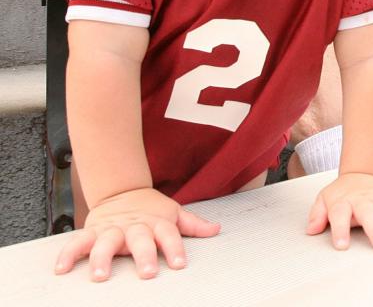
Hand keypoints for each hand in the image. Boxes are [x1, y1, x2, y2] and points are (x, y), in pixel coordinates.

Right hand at [54, 188, 219, 280]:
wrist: (122, 191)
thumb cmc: (151, 209)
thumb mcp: (173, 213)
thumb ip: (193, 224)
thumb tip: (216, 230)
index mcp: (156, 223)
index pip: (170, 235)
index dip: (175, 249)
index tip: (179, 264)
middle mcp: (135, 226)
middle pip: (140, 240)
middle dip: (144, 255)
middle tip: (147, 272)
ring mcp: (112, 229)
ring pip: (106, 242)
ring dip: (103, 258)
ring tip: (100, 276)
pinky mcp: (92, 231)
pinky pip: (78, 242)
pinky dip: (69, 254)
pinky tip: (62, 268)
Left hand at [306, 172, 372, 250]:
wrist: (361, 174)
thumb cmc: (343, 193)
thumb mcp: (324, 199)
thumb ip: (317, 214)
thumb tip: (311, 229)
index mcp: (345, 202)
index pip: (340, 214)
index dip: (340, 229)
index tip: (342, 246)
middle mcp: (365, 202)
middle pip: (371, 214)